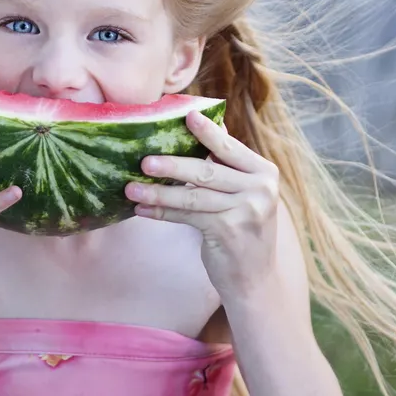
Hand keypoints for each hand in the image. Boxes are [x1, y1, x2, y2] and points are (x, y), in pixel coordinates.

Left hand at [126, 109, 280, 300]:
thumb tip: (207, 126)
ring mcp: (246, 210)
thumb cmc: (244, 229)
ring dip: (158, 192)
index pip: (229, 148)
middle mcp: (260, 188)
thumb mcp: (245, 193)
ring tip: (131, 188)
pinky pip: (187, 216)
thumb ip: (228, 165)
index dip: (207, 131)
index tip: (185, 116)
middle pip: (207, 170)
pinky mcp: (228, 231)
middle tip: (144, 161)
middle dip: (172, 164)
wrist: (256, 279)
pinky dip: (162, 213)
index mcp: (264, 172)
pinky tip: (142, 210)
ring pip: (193, 195)